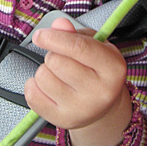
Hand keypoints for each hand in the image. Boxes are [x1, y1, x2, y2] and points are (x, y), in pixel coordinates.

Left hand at [25, 18, 131, 145]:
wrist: (103, 106)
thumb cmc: (97, 69)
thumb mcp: (94, 45)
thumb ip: (75, 33)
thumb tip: (59, 25)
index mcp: (113, 68)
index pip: (79, 48)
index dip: (55, 38)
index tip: (40, 35)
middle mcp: (100, 91)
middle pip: (57, 62)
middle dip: (53, 55)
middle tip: (62, 59)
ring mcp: (82, 109)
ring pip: (43, 77)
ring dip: (45, 71)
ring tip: (58, 75)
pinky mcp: (64, 120)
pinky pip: (33, 95)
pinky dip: (34, 86)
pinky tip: (48, 87)